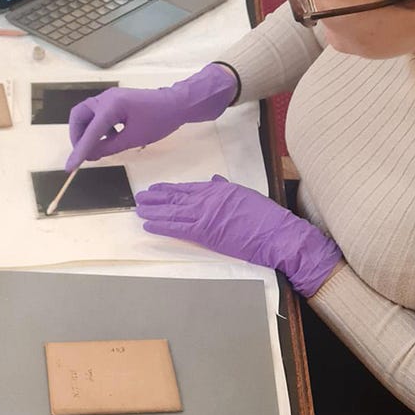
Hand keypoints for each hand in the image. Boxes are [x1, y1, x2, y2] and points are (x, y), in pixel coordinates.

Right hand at [65, 62, 238, 171]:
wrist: (177, 103)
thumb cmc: (159, 120)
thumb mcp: (133, 139)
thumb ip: (108, 148)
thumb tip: (89, 156)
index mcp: (111, 107)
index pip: (89, 132)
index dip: (78, 151)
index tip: (69, 167)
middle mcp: (105, 98)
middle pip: (78, 116)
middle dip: (77, 136)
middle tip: (83, 153)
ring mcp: (109, 98)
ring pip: (86, 115)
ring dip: (86, 132)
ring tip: (97, 149)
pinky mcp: (114, 101)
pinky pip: (97, 114)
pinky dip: (97, 128)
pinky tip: (109, 138)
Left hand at [136, 176, 342, 296]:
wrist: (276, 233)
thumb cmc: (265, 217)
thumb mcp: (245, 195)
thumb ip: (226, 188)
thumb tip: (213, 181)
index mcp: (218, 189)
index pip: (188, 188)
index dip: (169, 189)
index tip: (156, 189)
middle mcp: (208, 199)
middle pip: (175, 197)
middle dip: (156, 198)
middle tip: (140, 198)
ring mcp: (205, 215)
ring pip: (172, 212)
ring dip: (153, 211)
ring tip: (139, 210)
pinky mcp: (204, 232)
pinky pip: (176, 228)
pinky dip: (161, 226)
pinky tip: (148, 225)